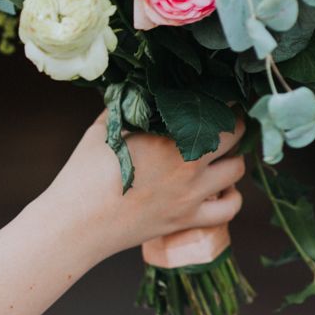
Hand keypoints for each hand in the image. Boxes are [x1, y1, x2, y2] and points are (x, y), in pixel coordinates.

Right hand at [42, 110, 245, 257]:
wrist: (76, 223)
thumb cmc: (82, 174)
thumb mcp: (101, 130)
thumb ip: (125, 108)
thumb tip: (137, 91)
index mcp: (168, 136)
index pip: (214, 108)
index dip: (219, 100)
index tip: (213, 97)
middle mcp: (188, 164)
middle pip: (235, 134)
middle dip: (231, 124)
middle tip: (219, 121)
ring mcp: (191, 195)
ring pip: (238, 169)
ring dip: (232, 158)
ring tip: (218, 154)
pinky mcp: (187, 220)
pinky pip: (230, 208)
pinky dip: (230, 196)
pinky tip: (217, 189)